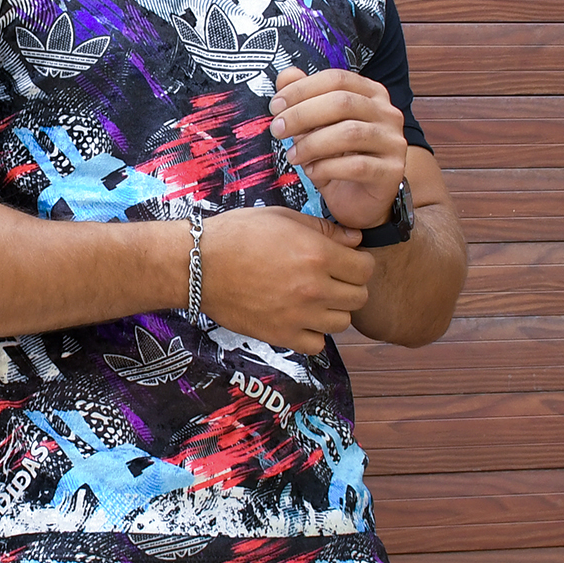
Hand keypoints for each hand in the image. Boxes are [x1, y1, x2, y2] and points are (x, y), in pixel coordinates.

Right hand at [198, 206, 373, 354]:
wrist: (197, 265)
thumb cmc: (236, 235)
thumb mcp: (282, 218)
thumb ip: (323, 229)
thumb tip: (354, 238)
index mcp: (317, 254)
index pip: (366, 268)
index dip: (358, 263)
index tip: (346, 261)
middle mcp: (314, 288)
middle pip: (359, 297)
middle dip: (349, 286)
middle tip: (331, 279)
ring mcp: (299, 315)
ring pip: (342, 322)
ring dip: (333, 311)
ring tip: (313, 299)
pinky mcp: (281, 335)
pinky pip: (317, 344)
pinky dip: (313, 334)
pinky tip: (300, 317)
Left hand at [267, 67, 407, 230]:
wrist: (359, 200)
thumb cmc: (336, 157)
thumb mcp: (314, 126)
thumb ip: (302, 99)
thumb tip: (286, 76)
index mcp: (371, 93)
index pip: (336, 79)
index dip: (302, 89)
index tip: (275, 106)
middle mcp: (388, 113)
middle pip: (342, 102)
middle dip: (302, 115)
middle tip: (277, 130)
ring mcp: (394, 142)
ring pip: (350, 133)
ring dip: (312, 144)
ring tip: (291, 156)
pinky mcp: (392, 172)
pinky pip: (357, 166)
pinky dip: (327, 168)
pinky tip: (311, 172)